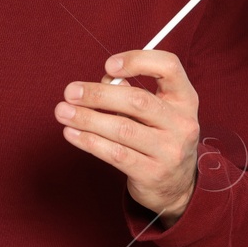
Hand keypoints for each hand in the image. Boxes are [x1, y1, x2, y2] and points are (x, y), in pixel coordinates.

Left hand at [54, 50, 199, 224]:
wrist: (175, 185)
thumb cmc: (158, 135)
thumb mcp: (156, 111)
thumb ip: (130, 91)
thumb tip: (99, 83)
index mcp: (184, 98)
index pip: (169, 67)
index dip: (138, 60)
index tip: (108, 65)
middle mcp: (182, 123)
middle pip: (138, 101)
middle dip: (98, 95)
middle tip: (70, 92)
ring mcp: (170, 150)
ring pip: (122, 129)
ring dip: (87, 119)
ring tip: (63, 112)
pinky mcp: (152, 173)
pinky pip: (115, 154)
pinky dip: (89, 142)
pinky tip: (72, 133)